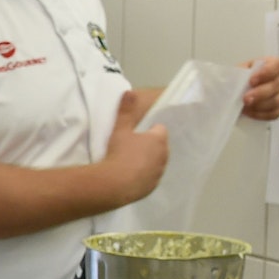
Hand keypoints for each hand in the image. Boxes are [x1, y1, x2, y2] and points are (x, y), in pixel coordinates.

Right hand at [101, 90, 169, 207]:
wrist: (114, 184)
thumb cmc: (119, 153)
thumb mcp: (119, 129)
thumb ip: (125, 111)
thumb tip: (129, 92)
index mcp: (158, 140)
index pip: (160, 130)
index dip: (149, 131)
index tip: (136, 135)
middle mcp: (163, 156)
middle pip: (160, 147)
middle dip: (149, 147)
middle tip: (130, 148)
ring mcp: (159, 172)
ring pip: (156, 163)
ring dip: (147, 162)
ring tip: (128, 164)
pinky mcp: (153, 186)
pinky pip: (150, 178)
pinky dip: (143, 176)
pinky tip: (129, 177)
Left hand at [240, 56, 278, 120]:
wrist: (245, 90)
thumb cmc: (244, 77)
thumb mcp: (241, 71)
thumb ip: (240, 73)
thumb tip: (235, 81)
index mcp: (275, 65)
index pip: (276, 65)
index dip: (266, 72)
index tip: (252, 80)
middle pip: (277, 85)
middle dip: (260, 93)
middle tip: (245, 98)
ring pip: (276, 101)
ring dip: (259, 106)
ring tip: (245, 107)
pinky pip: (274, 113)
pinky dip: (260, 114)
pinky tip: (249, 113)